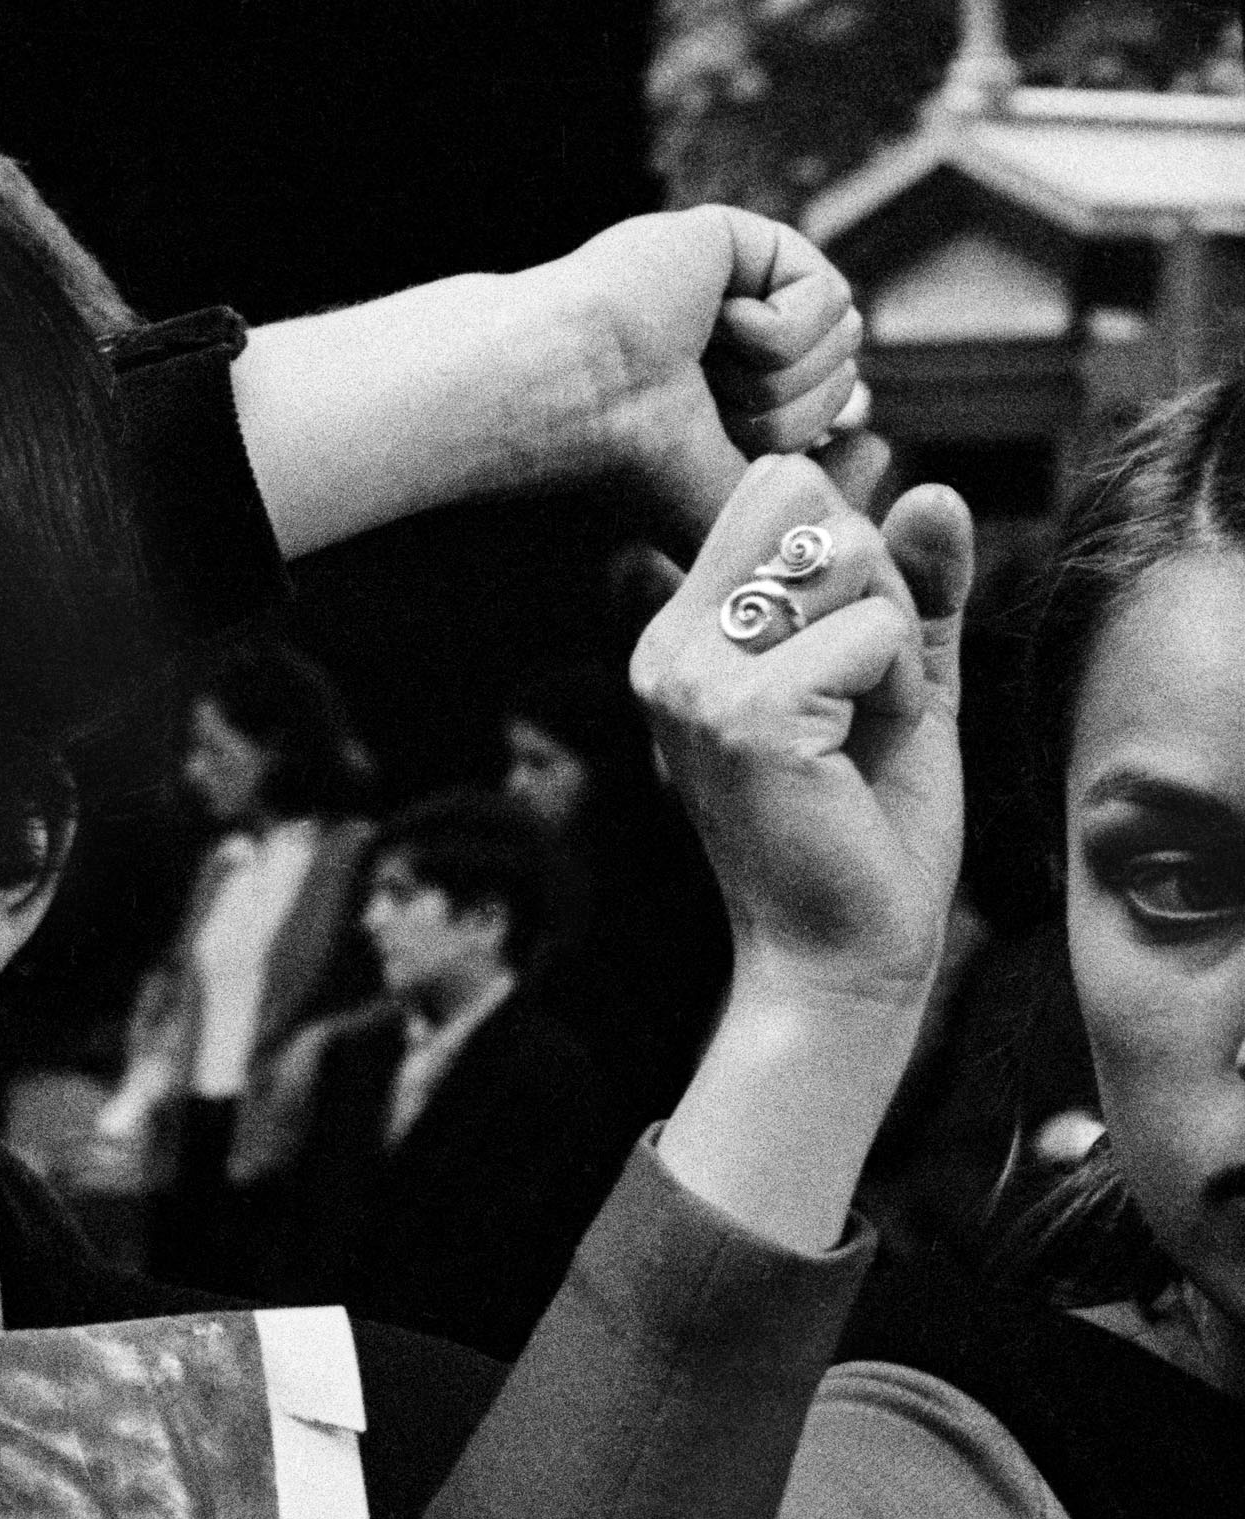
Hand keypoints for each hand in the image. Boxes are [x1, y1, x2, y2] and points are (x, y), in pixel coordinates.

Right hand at [528, 204, 869, 533]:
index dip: (791, 441)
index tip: (709, 443)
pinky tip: (709, 322)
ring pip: (846, 339)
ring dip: (774, 377)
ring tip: (697, 364)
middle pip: (847, 380)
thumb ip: (802, 496)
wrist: (571, 398)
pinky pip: (829, 296)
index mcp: (730, 395)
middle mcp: (741, 342)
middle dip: (781, 415)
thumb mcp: (727, 503)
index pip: (829, 414)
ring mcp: (745, 288)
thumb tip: (880, 444)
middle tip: (697, 403)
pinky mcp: (751, 242)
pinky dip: (774, 330)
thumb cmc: (625, 460)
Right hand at [635, 452, 972, 1032]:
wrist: (843, 952)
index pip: (778, 484)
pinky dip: (904, 686)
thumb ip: (916, 579)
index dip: (850, 546)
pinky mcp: (747, 716)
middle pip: (810, 499)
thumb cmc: (866, 825)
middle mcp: (669, 648)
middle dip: (875, 583)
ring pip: (849, 552)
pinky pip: (878, 628)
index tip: (844, 656)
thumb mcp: (901, 674)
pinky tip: (862, 752)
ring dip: (894, 639)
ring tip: (859, 726)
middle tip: (858, 696)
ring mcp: (697, 680)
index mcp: (683, 633)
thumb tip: (930, 488)